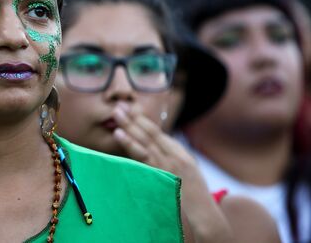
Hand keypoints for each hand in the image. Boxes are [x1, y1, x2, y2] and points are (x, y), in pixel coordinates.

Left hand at [112, 104, 232, 242]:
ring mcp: (168, 165)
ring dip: (129, 130)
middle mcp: (174, 155)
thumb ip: (170, 159)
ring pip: (145, 143)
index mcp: (179, 153)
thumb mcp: (186, 172)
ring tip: (116, 120)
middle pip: (150, 134)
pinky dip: (131, 146)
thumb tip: (153, 149)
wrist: (205, 214)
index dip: (141, 120)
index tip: (129, 109)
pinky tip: (120, 137)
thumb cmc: (194, 196)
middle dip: (133, 119)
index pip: (157, 133)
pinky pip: (143, 158)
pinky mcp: (163, 175)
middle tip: (118, 107)